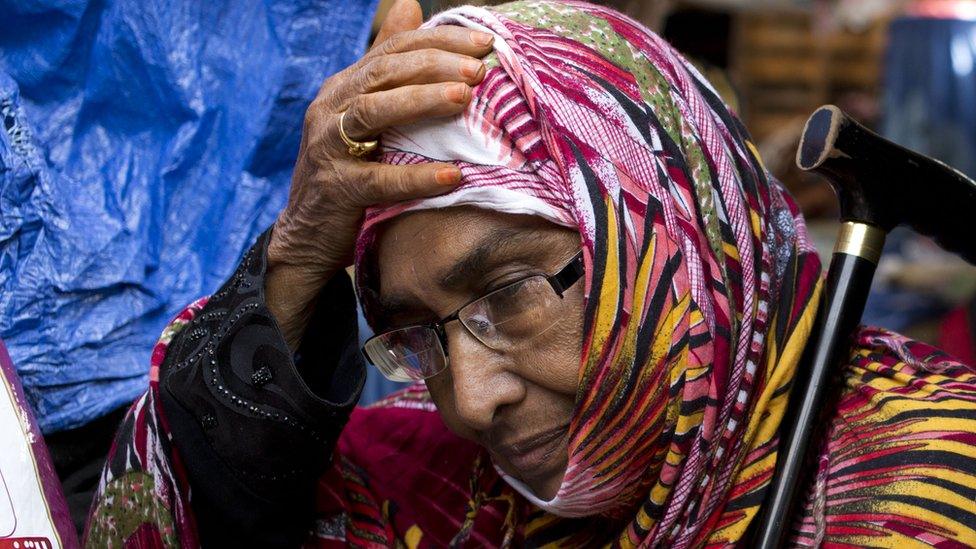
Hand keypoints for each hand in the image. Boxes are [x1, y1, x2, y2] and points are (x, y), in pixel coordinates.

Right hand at [266, 0, 492, 349]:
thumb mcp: (365, 116)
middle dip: (436, 64)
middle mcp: (331, 108)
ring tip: (465, 96)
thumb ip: (387, 67)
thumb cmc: (349, 172)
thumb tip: (410, 4)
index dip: (439, 41)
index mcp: (344, 87)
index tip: (485, 43)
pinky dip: (416, 177)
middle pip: (385, 72)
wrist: (307, 236)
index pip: (394, 50)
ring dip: (422, 101)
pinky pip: (378, 179)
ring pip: (374, 111)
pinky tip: (452, 176)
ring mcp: (329, 147)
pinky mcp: (336, 189)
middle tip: (480, 68)